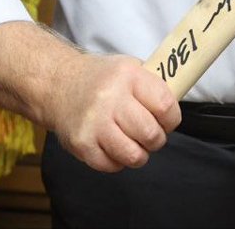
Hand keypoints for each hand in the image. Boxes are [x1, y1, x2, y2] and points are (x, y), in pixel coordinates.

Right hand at [46, 52, 180, 172]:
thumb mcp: (130, 68)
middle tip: (150, 134)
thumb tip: (175, 109)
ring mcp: (94, 123)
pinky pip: (112, 165)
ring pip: (134, 155)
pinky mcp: (82, 144)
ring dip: (140, 154)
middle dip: (156, 139)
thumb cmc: (101, 79)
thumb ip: (153, 87)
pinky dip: (118, 161)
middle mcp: (110, 98)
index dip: (172, 119)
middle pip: (151, 134)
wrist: (59, 84)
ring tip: (134, 143)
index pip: (166, 106)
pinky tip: (114, 146)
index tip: (167, 120)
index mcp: (128, 76)